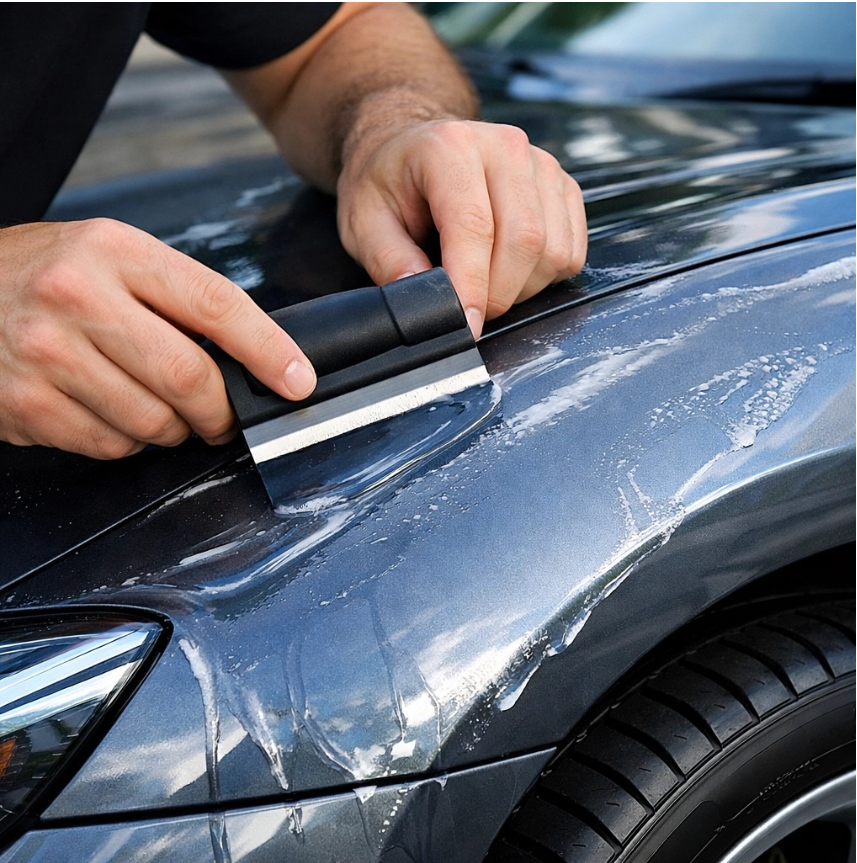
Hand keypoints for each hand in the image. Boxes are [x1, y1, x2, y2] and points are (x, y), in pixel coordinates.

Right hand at [0, 219, 315, 457]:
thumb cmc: (46, 276)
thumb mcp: (111, 258)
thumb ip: (175, 299)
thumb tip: (251, 356)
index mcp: (115, 251)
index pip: (216, 305)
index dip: (268, 350)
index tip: (297, 379)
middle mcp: (78, 297)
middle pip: (190, 377)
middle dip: (221, 411)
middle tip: (224, 417)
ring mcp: (47, 353)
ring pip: (154, 422)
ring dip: (173, 429)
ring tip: (154, 405)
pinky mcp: (27, 403)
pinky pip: (111, 445)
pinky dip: (127, 440)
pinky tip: (107, 410)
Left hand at [336, 119, 586, 336]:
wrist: (414, 149)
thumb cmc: (390, 183)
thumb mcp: (364, 221)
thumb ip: (390, 262)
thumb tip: (426, 303)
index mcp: (450, 147)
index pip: (474, 227)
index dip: (471, 286)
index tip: (465, 325)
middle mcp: (505, 146)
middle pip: (525, 241)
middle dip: (499, 295)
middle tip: (468, 310)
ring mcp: (542, 164)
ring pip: (553, 251)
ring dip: (521, 288)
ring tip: (484, 285)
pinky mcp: (563, 187)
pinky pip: (571, 251)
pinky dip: (544, 278)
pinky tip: (509, 272)